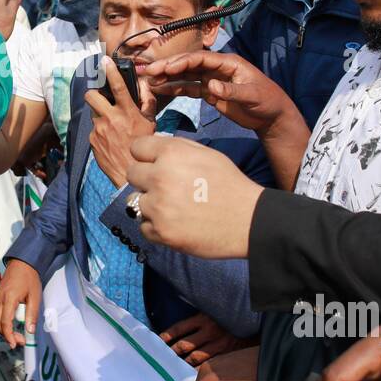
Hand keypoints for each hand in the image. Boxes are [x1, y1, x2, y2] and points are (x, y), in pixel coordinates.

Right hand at [0, 259, 41, 348]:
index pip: (4, 323)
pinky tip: (9, 326)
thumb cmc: (29, 278)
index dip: (9, 336)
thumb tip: (30, 331)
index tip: (15, 344)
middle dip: (7, 336)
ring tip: (15, 335)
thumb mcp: (35, 296)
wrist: (21, 263)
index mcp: (8, 298)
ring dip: (2, 331)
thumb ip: (32, 314)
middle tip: (20, 340)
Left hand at [84, 57, 156, 186]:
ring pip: (93, 112)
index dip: (110, 72)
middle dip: (94, 93)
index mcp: (128, 113)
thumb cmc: (144, 147)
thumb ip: (147, 101)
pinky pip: (93, 129)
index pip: (118, 87)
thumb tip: (143, 85)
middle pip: (91, 95)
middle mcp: (111, 119)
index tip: (105, 61)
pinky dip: (100, 131)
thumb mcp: (150, 122)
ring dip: (100, 114)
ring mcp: (99, 130)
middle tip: (101, 98)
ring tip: (111, 124)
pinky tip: (109, 139)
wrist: (130, 173)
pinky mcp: (92, 140)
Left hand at [125, 136, 262, 258]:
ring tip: (172, 208)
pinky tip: (175, 224)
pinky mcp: (160, 232)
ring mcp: (158, 207)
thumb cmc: (230, 184)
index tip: (154, 164)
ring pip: (134, 202)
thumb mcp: (206, 154)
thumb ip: (176, 148)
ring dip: (149, 205)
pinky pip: (143, 226)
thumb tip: (153, 148)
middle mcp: (160, 177)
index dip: (146, 156)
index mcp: (171, 153)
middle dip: (145, 179)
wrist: (249, 220)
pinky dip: (156, 226)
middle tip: (165, 188)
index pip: (136, 147)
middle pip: (131, 174)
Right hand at [140, 50, 293, 135]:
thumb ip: (232, 90)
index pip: (200, 58)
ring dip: (168, 77)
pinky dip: (175, 88)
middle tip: (149, 70)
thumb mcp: (252, 95)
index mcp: (228, 62)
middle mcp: (217, 68)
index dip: (182, 62)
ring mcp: (212, 79)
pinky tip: (161, 89)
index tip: (166, 68)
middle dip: (168, 66)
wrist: (271, 115)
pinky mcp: (210, 92)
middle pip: (189, 64)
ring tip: (149, 79)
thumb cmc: (267, 101)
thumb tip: (211, 86)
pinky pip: (189, 88)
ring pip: (186, 75)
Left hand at [160, 312, 252, 366]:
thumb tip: (184, 320)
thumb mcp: (214, 309)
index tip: (159, 341)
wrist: (256, 319)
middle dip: (172, 352)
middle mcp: (209, 330)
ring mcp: (218, 344)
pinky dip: (199, 370)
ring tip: (174, 368)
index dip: (167, 335)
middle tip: (162, 359)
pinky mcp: (226, 353)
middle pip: (183, 345)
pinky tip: (192, 376)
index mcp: (204, 317)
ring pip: (194, 357)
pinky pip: (208, 364)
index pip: (179, 328)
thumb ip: (201, 315)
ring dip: (183, 363)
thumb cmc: (233, 313)